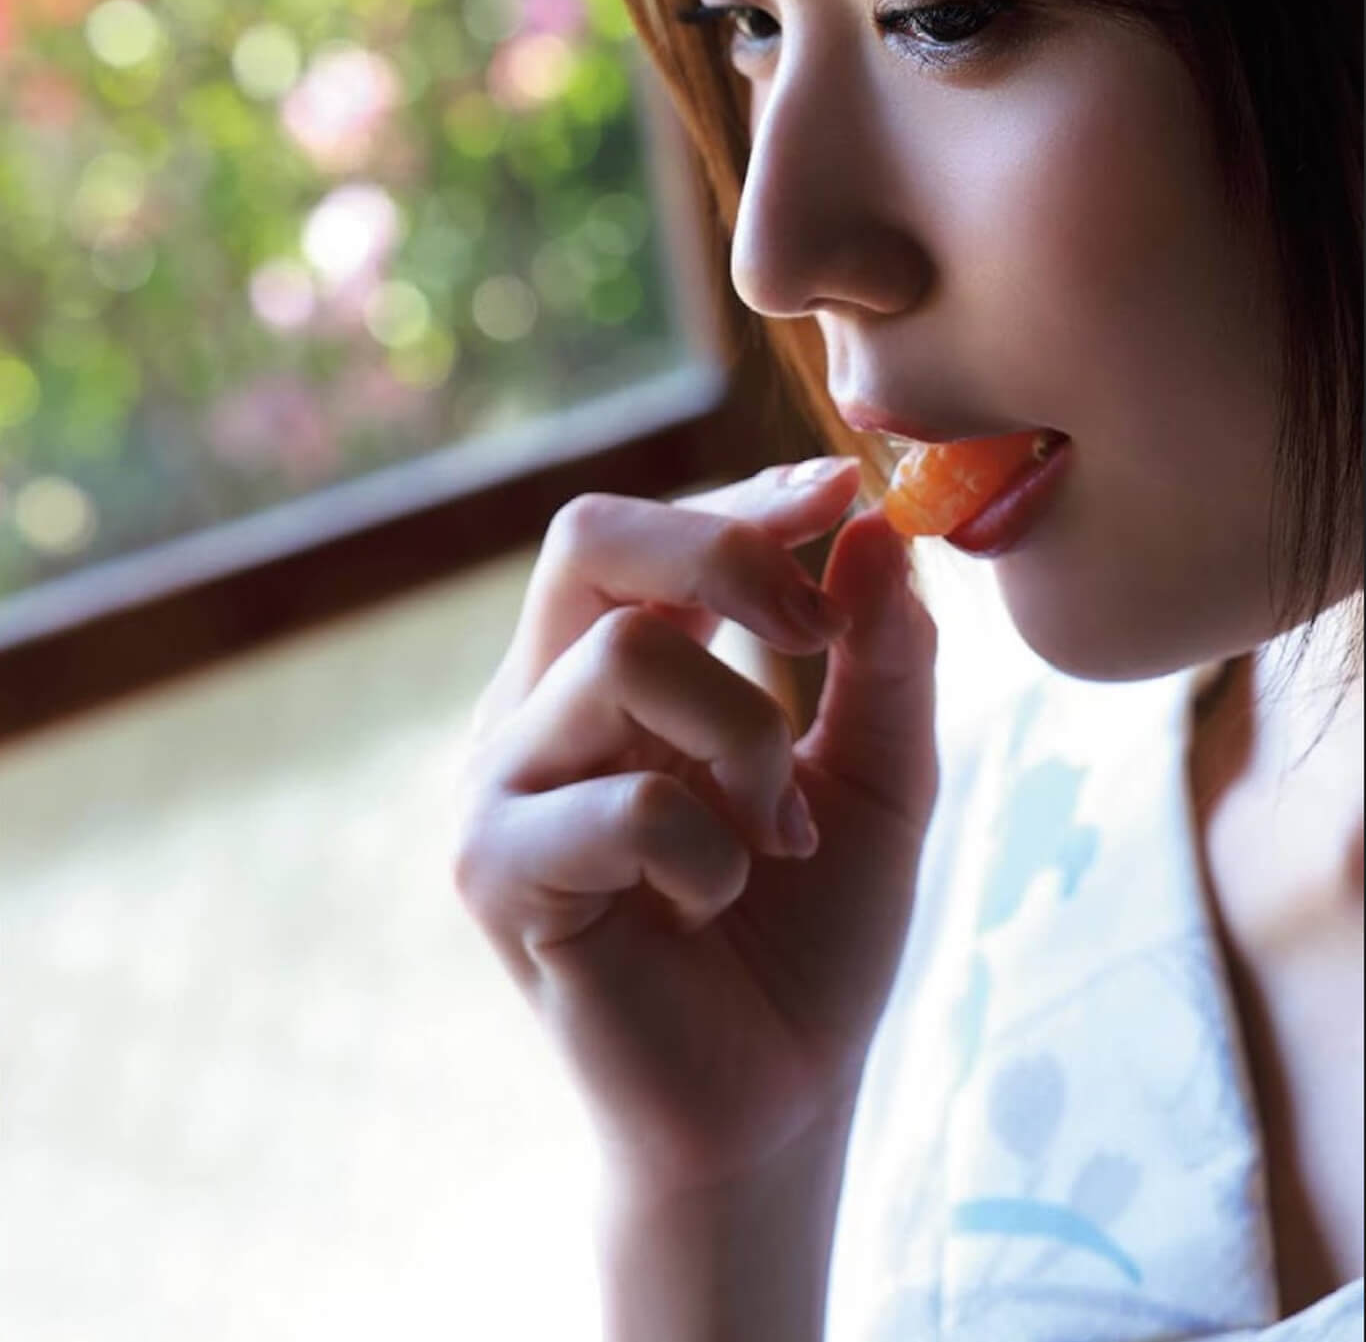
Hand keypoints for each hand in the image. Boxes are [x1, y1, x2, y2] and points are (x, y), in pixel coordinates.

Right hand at [452, 458, 938, 1200]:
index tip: (844, 492)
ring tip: (777, 829)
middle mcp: (539, 704)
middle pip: (590, 534)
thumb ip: (883, 659)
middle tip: (813, 638)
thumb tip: (874, 531)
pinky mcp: (493, 871)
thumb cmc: (809, 934)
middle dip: (725, 553)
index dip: (747, 496)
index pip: (652, 528)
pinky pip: (620, 800)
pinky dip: (708, 848)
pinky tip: (715, 900)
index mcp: (612, 668)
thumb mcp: (880, 779)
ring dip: (744, 735)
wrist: (771, 1102)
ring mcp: (503, 783)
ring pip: (622, 656)